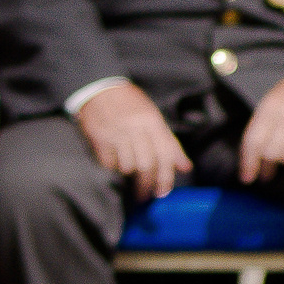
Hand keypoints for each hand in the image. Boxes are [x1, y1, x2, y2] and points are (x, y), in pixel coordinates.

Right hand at [76, 81, 192, 199]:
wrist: (99, 87)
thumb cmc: (131, 105)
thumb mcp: (154, 118)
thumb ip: (170, 143)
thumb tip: (185, 167)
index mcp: (152, 121)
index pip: (165, 154)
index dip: (166, 177)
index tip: (163, 192)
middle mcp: (135, 127)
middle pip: (146, 165)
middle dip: (147, 184)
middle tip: (146, 196)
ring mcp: (116, 133)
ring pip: (127, 166)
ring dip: (129, 172)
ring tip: (128, 168)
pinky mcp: (98, 138)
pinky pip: (108, 162)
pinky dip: (112, 166)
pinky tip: (114, 159)